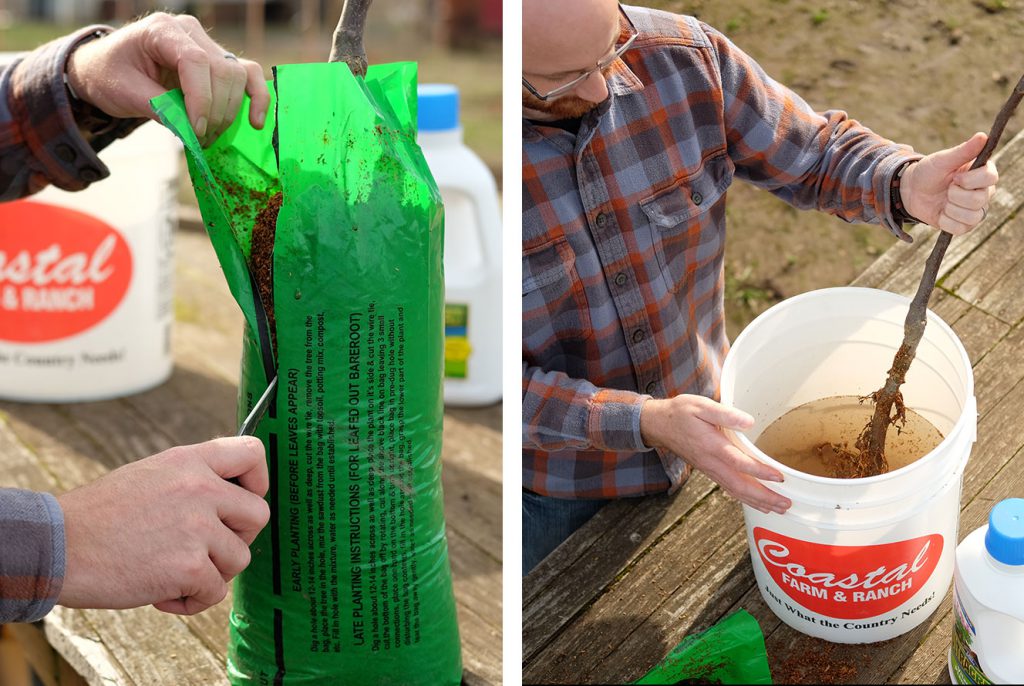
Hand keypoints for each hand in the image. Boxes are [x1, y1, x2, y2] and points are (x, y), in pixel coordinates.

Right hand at [56, 436, 269, 615]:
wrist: (58, 546)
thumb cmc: (101, 515)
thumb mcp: (151, 474)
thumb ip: (194, 479)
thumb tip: (232, 498)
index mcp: (190, 461)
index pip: (252, 452)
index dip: (257, 480)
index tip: (243, 498)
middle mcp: (200, 489)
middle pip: (258, 514)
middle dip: (238, 536)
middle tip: (206, 547)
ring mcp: (197, 528)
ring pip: (239, 558)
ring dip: (212, 572)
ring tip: (174, 570)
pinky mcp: (189, 567)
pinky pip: (216, 592)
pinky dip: (192, 600)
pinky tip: (162, 592)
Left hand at [65, 13, 269, 145]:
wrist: (107, 69)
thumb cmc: (111, 76)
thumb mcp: (126, 93)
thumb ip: (160, 109)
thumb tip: (193, 132)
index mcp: (162, 30)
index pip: (195, 61)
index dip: (201, 99)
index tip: (197, 130)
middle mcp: (190, 32)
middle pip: (222, 70)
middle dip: (216, 111)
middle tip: (200, 139)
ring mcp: (208, 45)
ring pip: (238, 76)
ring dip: (230, 112)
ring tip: (210, 136)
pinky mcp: (219, 62)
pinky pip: (249, 75)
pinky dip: (257, 98)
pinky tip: (256, 122)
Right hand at [640, 395, 790, 513]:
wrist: (659, 425)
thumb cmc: (680, 413)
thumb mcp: (701, 405)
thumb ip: (725, 414)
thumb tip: (748, 422)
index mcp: (712, 445)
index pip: (739, 462)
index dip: (760, 471)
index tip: (779, 477)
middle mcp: (712, 462)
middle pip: (740, 486)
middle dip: (765, 497)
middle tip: (786, 504)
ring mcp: (710, 469)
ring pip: (736, 491)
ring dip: (758, 502)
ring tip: (778, 509)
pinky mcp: (710, 471)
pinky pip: (729, 488)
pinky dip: (745, 498)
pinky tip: (756, 502)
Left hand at [900, 132, 998, 235]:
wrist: (911, 191)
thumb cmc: (929, 172)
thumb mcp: (942, 160)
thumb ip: (963, 151)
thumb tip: (983, 136)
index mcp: (983, 172)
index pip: (991, 177)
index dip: (970, 179)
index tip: (954, 177)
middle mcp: (984, 191)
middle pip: (980, 199)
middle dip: (955, 194)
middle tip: (946, 188)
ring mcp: (975, 210)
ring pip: (972, 216)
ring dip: (950, 208)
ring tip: (943, 200)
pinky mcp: (964, 225)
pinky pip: (960, 228)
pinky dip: (946, 221)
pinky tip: (941, 212)